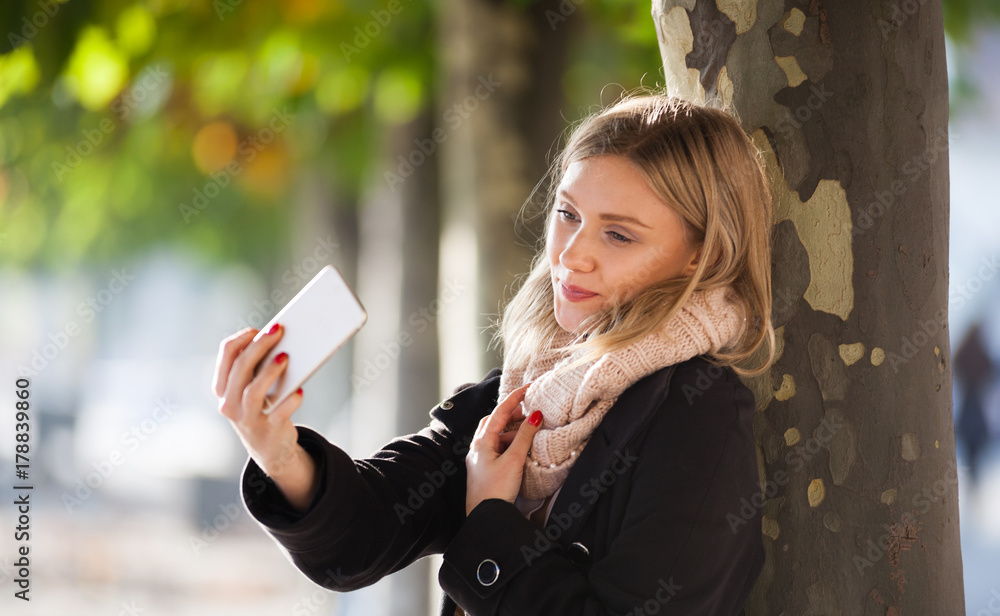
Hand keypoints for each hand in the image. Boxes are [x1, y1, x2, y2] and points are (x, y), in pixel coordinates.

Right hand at [213, 325, 316, 510]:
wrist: (270, 449)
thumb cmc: (262, 408)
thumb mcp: (252, 388)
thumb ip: (258, 367)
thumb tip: (280, 339)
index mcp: (223, 388)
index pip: (226, 355)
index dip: (242, 338)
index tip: (259, 329)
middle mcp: (229, 404)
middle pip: (240, 368)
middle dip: (259, 345)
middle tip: (278, 330)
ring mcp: (247, 419)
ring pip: (254, 391)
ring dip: (270, 371)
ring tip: (286, 357)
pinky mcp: (268, 430)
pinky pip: (279, 413)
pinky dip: (290, 400)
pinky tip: (300, 390)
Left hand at [465, 383, 541, 515]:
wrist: (485, 518)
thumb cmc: (496, 490)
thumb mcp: (513, 460)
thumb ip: (525, 436)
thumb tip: (535, 415)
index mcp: (481, 442)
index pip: (499, 412)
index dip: (514, 398)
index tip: (528, 388)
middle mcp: (477, 448)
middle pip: (494, 422)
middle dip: (511, 414)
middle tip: (530, 410)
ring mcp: (480, 459)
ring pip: (496, 436)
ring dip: (512, 431)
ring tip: (530, 431)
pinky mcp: (485, 470)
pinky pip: (497, 449)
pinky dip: (510, 444)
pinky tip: (521, 449)